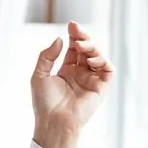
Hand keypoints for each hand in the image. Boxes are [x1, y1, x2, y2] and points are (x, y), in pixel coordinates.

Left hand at [30, 21, 113, 147]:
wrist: (53, 122)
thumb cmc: (44, 103)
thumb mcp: (39, 75)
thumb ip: (47, 56)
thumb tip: (59, 39)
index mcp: (67, 70)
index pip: (74, 48)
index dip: (74, 36)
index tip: (72, 25)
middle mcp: (81, 74)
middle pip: (87, 49)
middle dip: (84, 38)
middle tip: (76, 31)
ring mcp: (92, 80)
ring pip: (98, 57)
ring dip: (92, 47)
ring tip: (80, 46)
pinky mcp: (101, 88)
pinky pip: (108, 71)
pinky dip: (103, 61)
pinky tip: (91, 59)